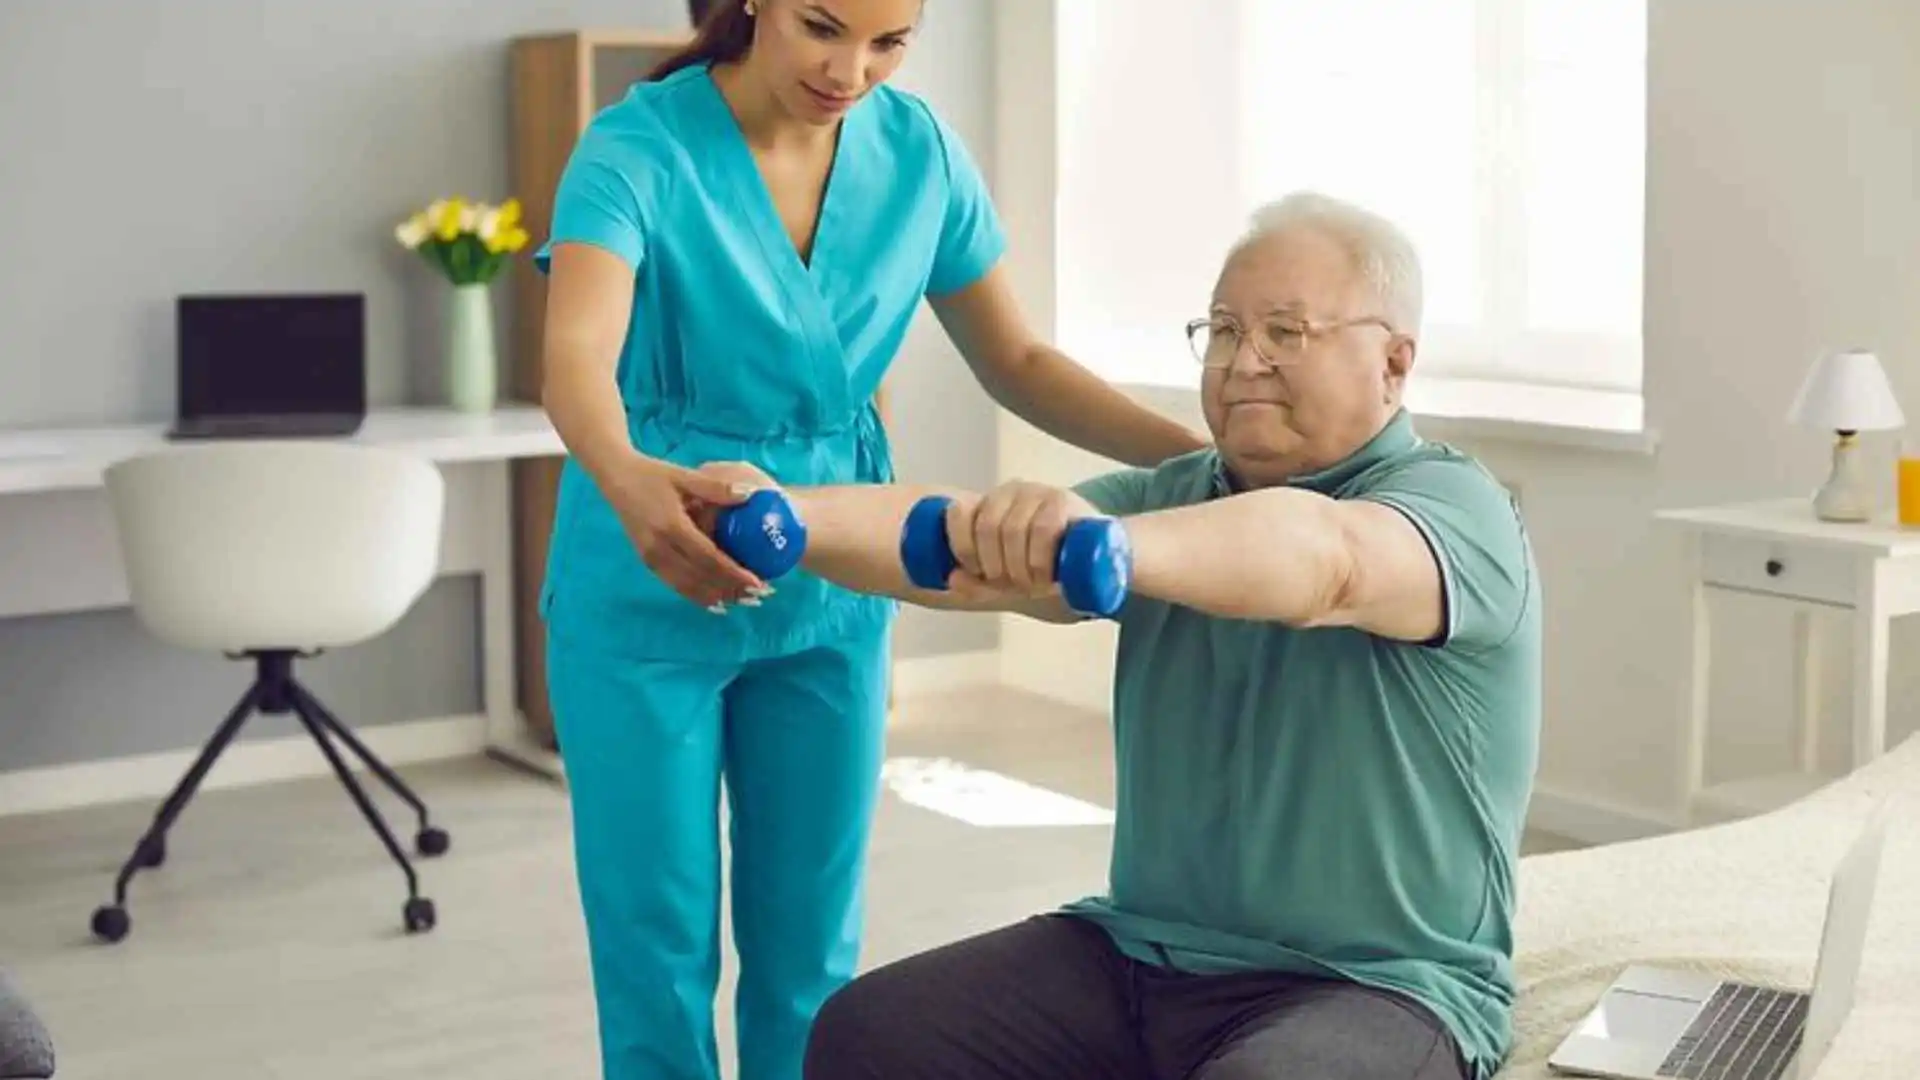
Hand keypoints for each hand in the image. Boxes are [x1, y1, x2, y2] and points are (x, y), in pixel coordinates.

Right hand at [602, 457, 766, 609]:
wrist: (616, 477)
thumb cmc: (652, 474)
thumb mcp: (684, 476)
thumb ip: (717, 488)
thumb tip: (751, 494)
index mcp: (672, 527)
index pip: (708, 558)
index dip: (733, 573)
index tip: (757, 582)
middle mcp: (660, 548)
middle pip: (700, 578)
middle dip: (730, 590)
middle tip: (759, 597)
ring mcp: (651, 557)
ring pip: (687, 587)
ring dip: (715, 597)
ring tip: (741, 602)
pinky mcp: (647, 561)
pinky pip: (674, 584)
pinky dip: (696, 595)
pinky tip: (714, 601)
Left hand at [947, 480, 1102, 596]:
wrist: (1100, 556)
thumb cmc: (1049, 564)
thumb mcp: (1009, 577)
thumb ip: (978, 581)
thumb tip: (952, 578)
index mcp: (989, 503)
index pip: (959, 514)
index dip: (963, 549)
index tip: (979, 573)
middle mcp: (1010, 491)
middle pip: (986, 528)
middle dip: (997, 568)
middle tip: (1015, 587)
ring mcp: (1038, 492)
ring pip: (1013, 530)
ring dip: (1020, 569)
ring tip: (1034, 585)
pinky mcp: (1064, 500)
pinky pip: (1043, 528)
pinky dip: (1040, 559)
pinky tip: (1047, 576)